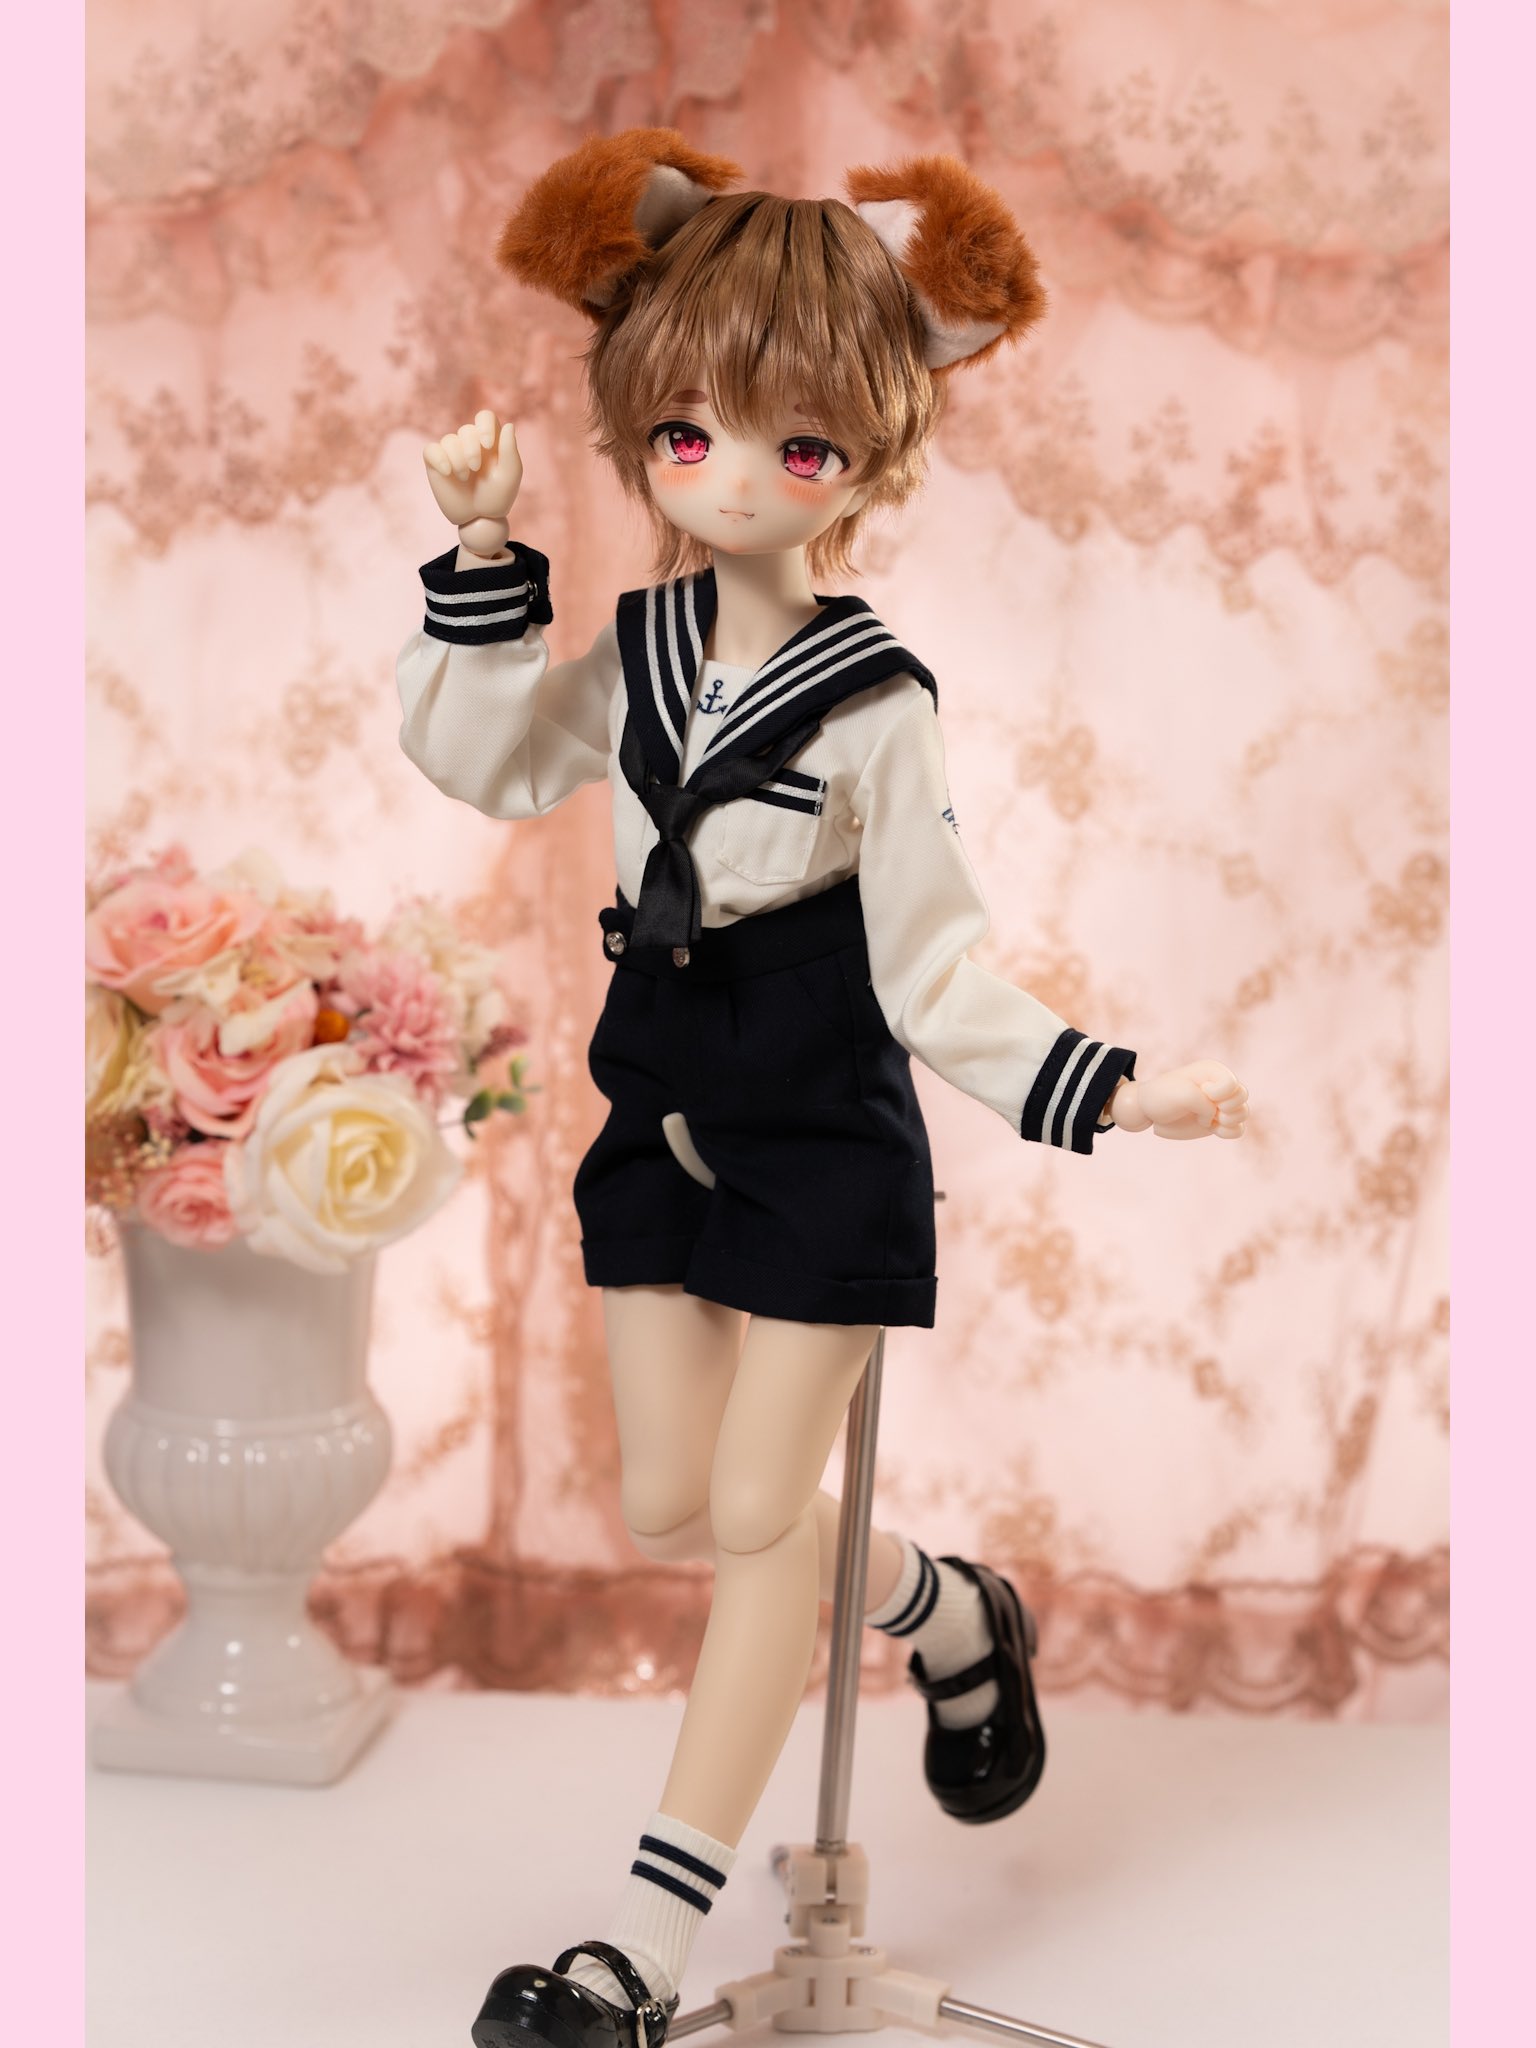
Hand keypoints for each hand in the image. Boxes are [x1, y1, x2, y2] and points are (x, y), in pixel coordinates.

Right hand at [422, 409, 523, 528]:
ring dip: (458, 459)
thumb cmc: (497, 497)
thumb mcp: (509, 476)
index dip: (484, 426)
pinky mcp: (436, 463)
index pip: (485, 417)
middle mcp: (470, 443)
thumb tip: (508, 425)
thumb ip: (510, 451)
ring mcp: (451, 452)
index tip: (488, 445)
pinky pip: (431, 450)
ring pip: (449, 440)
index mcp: (489, 442)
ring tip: (464, 478)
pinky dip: (439, 458)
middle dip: (471, 449)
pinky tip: (447, 472)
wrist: (479, 520)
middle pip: (466, 430)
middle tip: (475, 469)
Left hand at [1109, 1062, 1248, 1140]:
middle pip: (1243, 1096)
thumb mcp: (1182, 1095)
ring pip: (1243, 1113)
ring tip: (1210, 1121)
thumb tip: (1214, 1118)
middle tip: (1208, 1109)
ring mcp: (1220, 1104)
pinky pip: (1238, 1129)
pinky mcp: (1218, 1121)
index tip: (1200, 1092)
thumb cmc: (1163, 1096)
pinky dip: (1229, 1132)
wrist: (1150, 1110)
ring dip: (1229, 1120)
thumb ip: (1204, 1103)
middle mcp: (1220, 1086)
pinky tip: (1212, 1129)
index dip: (1219, 1093)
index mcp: (1213, 1071)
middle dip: (1228, 1107)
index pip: (1231, 1084)